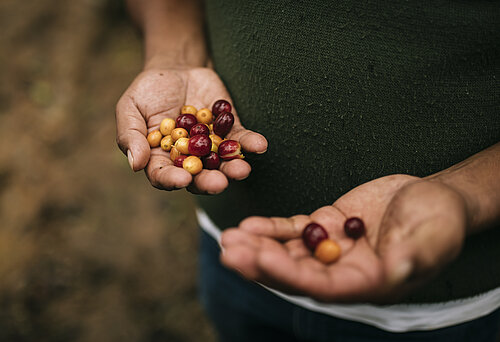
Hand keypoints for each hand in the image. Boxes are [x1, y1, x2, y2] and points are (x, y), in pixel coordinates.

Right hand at [116, 67, 267, 193]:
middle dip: (210, 181)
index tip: (182, 179)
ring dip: (233, 168)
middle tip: (220, 183)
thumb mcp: (129, 108)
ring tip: (242, 169)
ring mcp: (210, 147)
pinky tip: (259, 145)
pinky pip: (241, 139)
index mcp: (160, 159)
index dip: (172, 180)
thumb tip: (135, 164)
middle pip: (198, 177)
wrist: (175, 68)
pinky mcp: (229, 131)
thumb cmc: (147, 91)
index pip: (164, 176)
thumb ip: (130, 135)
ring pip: (223, 163)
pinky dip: (250, 143)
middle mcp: (187, 159)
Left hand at [220, 175, 468, 302]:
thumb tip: (396, 272)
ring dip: (257, 246)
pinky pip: (294, 229)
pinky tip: (249, 224)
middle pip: (295, 272)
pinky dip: (272, 228)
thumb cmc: (441, 220)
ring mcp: (332, 248)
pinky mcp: (327, 224)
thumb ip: (413, 257)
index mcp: (367, 283)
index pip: (322, 286)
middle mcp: (344, 271)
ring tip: (229, 238)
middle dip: (261, 263)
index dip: (290, 273)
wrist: (435, 197)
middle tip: (230, 251)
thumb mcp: (433, 238)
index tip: (260, 259)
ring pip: (288, 252)